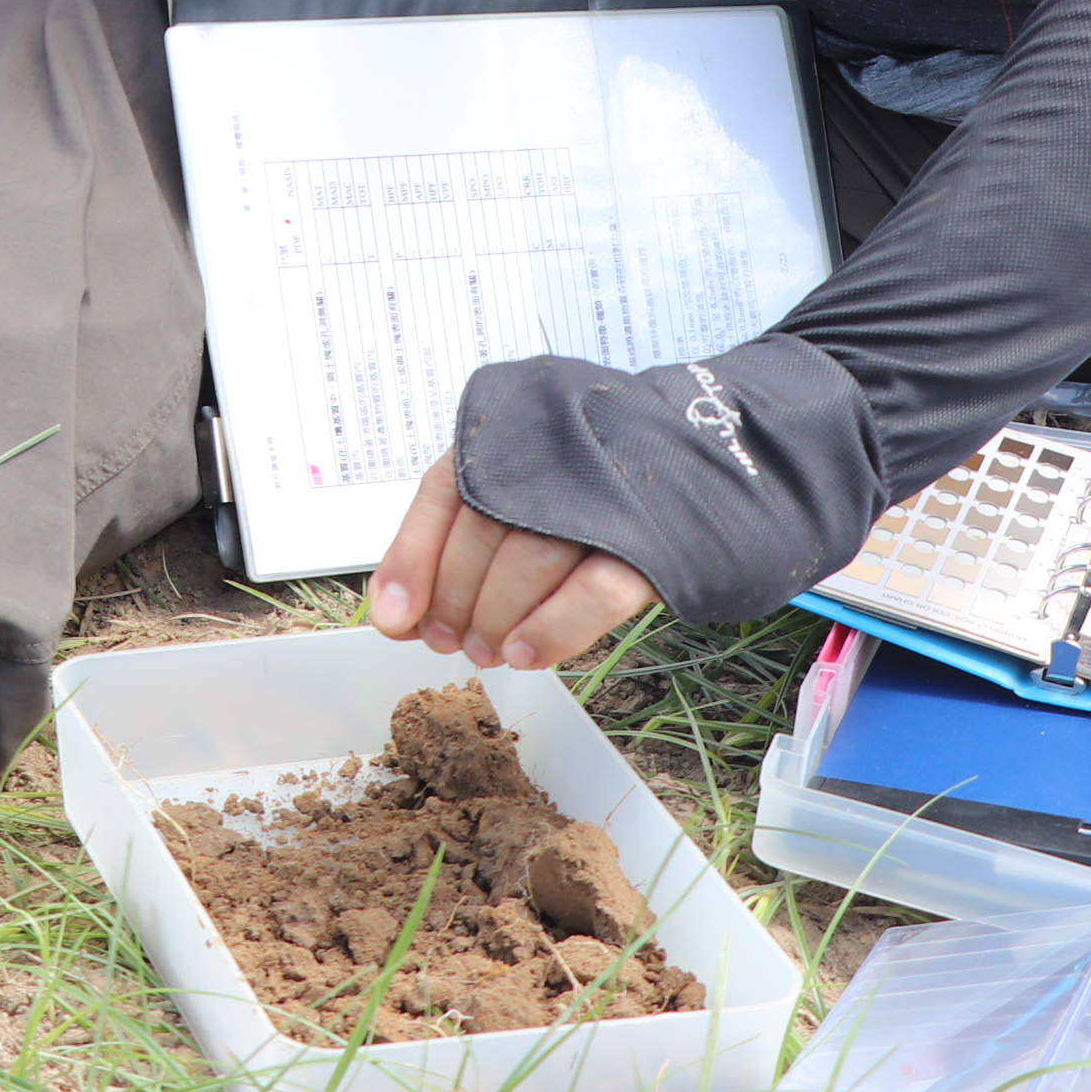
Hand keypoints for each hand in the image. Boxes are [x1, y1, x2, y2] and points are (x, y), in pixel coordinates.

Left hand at [366, 453, 657, 671]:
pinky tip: (524, 654)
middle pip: (484, 531)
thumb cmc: (583, 492)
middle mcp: (554, 457)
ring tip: (487, 651)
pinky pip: (596, 592)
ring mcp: (605, 497)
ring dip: (496, 619)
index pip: (445, 491)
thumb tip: (393, 617)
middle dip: (455, 599)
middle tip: (448, 641)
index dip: (413, 559)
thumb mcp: (511, 502)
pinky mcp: (649, 543)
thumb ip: (446, 551)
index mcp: (511, 438)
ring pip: (531, 561)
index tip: (395, 617)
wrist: (697, 463)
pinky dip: (552, 630)